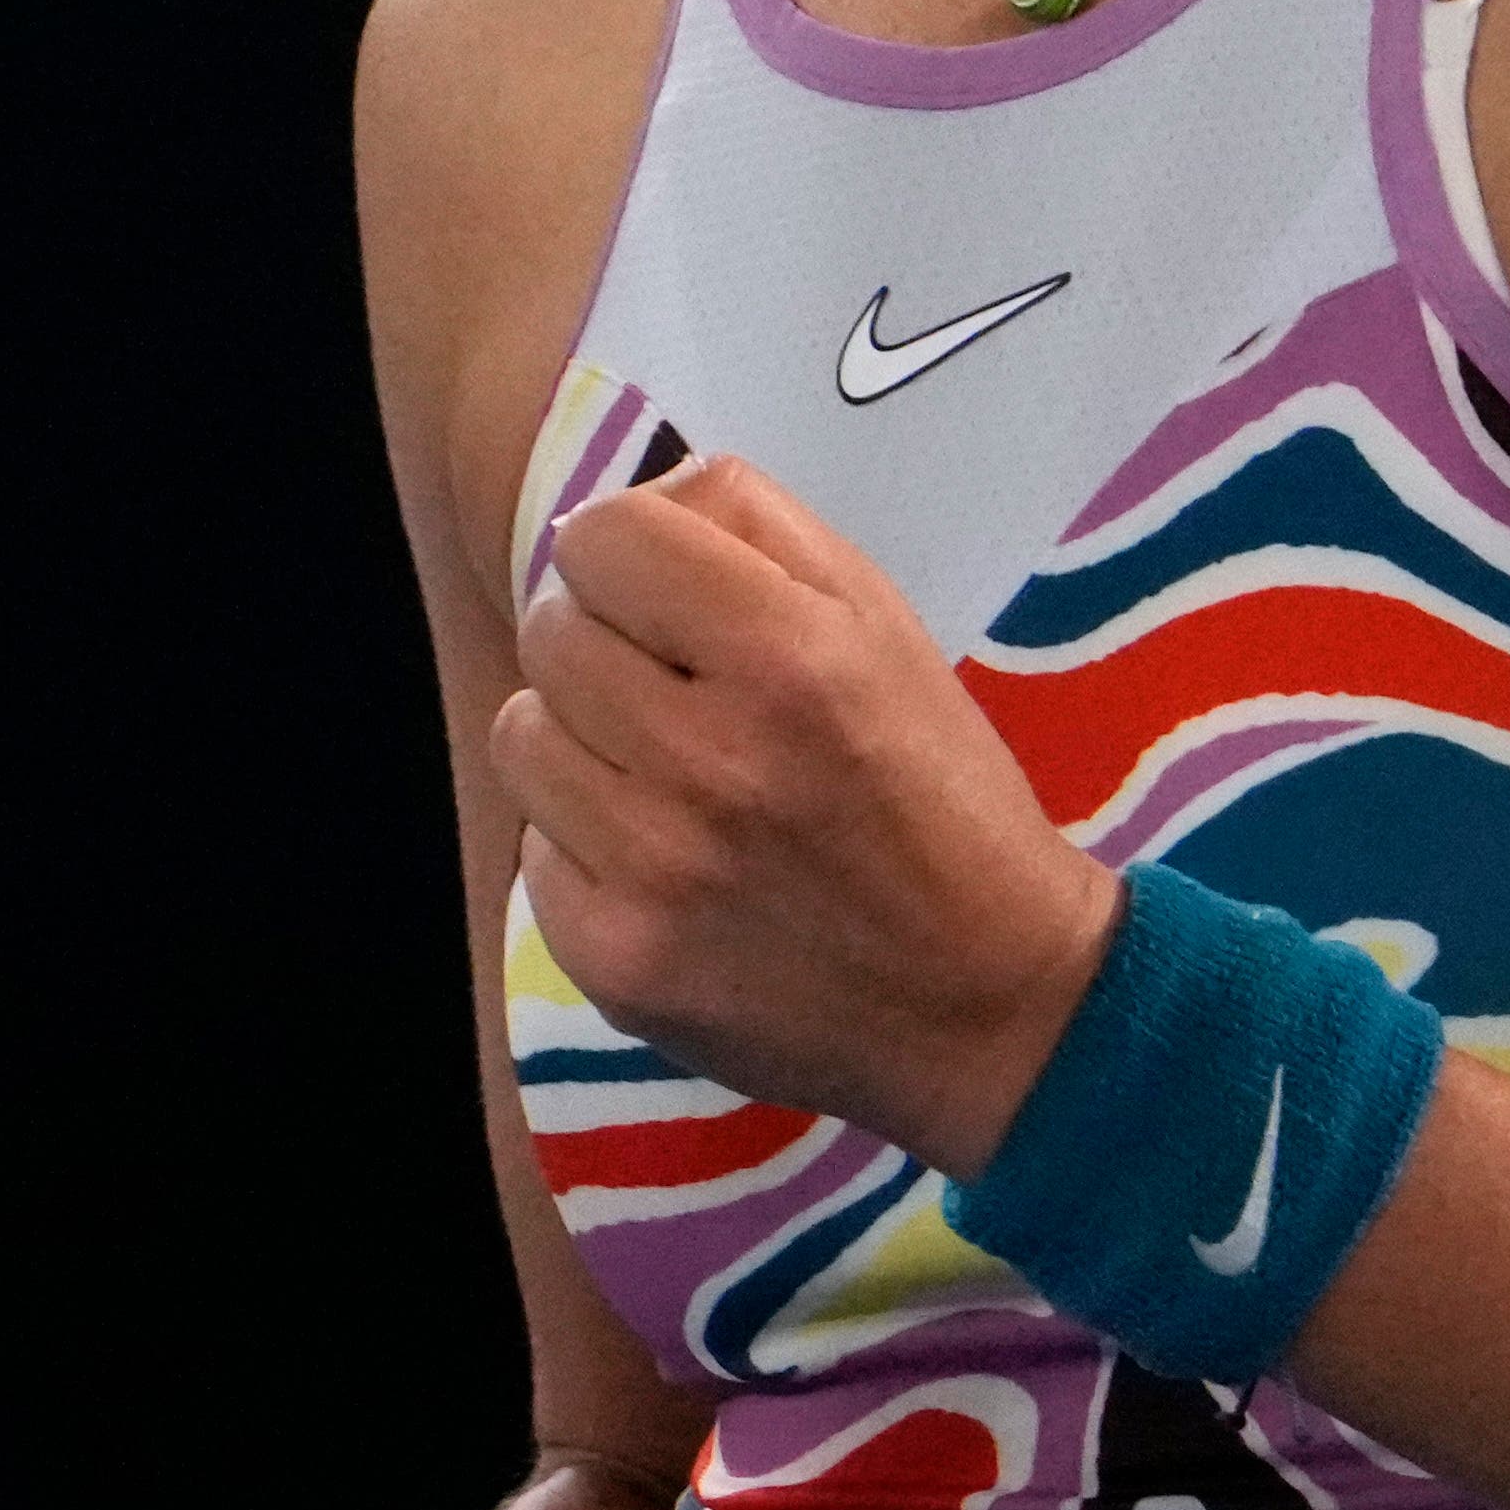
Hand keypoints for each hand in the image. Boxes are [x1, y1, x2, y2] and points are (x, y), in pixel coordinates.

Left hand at [496, 454, 1119, 1168]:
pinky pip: (536, 850)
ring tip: (669, 774)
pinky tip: (670, 866)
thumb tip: (635, 501)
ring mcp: (653, 872)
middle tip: (679, 690)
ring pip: (522, 733)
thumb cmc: (937, 794)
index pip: (601, 537)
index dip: (631, 554)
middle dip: (608, 641)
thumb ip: (756, 528)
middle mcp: (713, 761)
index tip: (668, 595)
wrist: (987, 1007)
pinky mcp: (615, 961)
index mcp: (792, 660)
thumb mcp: (884, 624)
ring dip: (583, 740)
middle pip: (551, 630)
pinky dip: (589, 847)